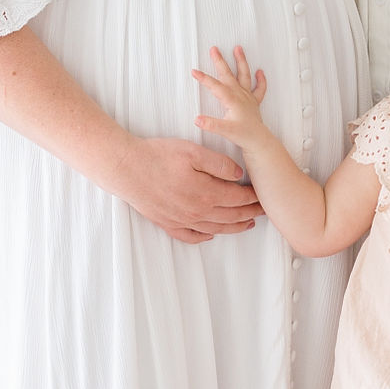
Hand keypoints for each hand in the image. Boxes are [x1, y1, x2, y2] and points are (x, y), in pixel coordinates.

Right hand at [112, 132, 261, 243]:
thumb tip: (238, 174)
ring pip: (215, 229)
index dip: (253, 196)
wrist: (125, 169)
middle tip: (263, 210)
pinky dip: (204, 237)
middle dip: (250, 213)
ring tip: (247, 224)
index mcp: (206, 193)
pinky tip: (211, 235)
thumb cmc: (156, 156)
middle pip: (231, 216)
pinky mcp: (168, 223)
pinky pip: (191, 236)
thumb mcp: (191, 151)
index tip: (263, 193)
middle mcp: (197, 212)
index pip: (238, 198)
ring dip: (234, 227)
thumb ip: (218, 163)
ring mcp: (182, 221)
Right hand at [192, 46, 268, 151]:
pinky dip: (261, 80)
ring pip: (244, 75)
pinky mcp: (253, 102)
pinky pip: (259, 89)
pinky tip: (260, 71)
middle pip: (228, 74)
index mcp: (231, 100)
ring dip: (241, 61)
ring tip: (238, 48)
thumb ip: (210, 124)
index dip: (204, 78)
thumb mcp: (224, 130)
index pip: (215, 86)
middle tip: (214, 49)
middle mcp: (240, 95)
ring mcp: (247, 97)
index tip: (194, 71)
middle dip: (220, 61)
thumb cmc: (243, 135)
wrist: (258, 141)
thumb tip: (197, 119)